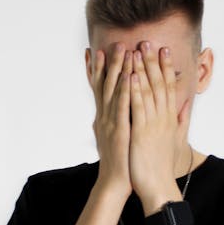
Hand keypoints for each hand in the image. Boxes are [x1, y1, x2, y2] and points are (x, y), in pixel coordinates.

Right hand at [91, 42, 133, 198]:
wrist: (115, 182)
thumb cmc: (119, 160)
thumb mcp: (114, 135)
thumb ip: (115, 120)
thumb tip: (113, 110)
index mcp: (104, 117)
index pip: (98, 88)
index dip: (95, 69)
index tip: (95, 49)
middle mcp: (103, 116)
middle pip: (104, 84)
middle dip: (108, 62)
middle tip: (113, 42)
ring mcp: (110, 122)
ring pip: (112, 90)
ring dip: (117, 69)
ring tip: (121, 50)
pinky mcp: (119, 130)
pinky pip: (122, 106)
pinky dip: (124, 89)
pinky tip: (128, 76)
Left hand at [128, 40, 192, 200]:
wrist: (158, 186)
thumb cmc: (162, 164)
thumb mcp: (175, 138)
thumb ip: (181, 120)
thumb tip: (185, 105)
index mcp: (169, 118)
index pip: (168, 87)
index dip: (166, 67)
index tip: (163, 50)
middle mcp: (163, 117)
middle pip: (159, 84)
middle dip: (153, 62)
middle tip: (148, 41)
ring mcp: (153, 123)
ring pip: (148, 91)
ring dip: (142, 69)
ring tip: (137, 50)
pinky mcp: (141, 132)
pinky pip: (138, 108)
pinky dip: (135, 91)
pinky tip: (131, 76)